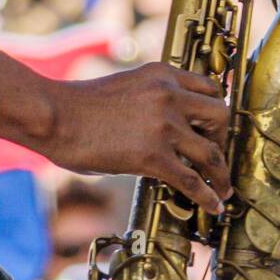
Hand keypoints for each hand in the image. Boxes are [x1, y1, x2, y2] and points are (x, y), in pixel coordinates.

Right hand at [42, 63, 232, 214]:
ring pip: (211, 152)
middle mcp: (170, 95)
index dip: (216, 110)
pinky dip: (207, 195)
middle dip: (222, 138)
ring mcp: (164, 125)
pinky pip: (192, 179)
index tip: (216, 127)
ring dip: (222, 174)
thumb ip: (152, 101)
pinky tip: (212, 205)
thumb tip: (165, 130)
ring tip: (224, 189)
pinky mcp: (153, 155)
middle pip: (220, 115)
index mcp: (163, 74)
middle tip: (215, 154)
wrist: (56, 116)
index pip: (209, 87)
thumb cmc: (80, 105)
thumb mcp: (127, 86)